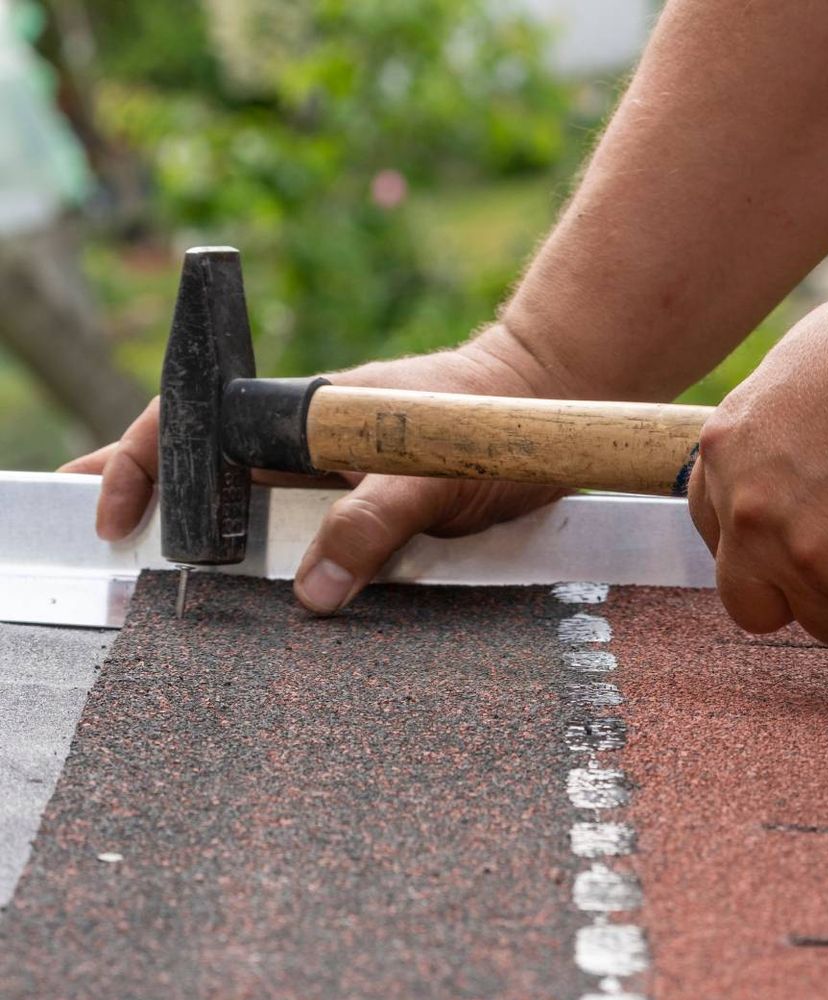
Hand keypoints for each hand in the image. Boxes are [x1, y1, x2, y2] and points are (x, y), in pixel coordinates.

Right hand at [58, 327, 570, 614]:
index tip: (114, 513)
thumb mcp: (433, 479)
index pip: (192, 424)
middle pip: (207, 465)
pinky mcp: (368, 494)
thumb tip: (311, 591)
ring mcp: (337, 466)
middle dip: (148, 500)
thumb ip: (373, 526)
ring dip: (207, 533)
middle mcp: (310, 438)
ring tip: (151, 566)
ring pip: (254, 499)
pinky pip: (306, 523)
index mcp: (303, 414)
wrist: (551, 401)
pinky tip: (251, 578)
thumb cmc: (494, 423)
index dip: (139, 465)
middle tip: (98, 540)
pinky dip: (271, 551)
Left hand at [686, 277, 827, 646]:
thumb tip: (797, 456)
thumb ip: (781, 430)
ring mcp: (816, 563)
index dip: (759, 538)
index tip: (799, 529)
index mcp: (731, 456)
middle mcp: (756, 519)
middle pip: (752, 605)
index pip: (716, 531)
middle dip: (796, 593)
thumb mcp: (807, 363)